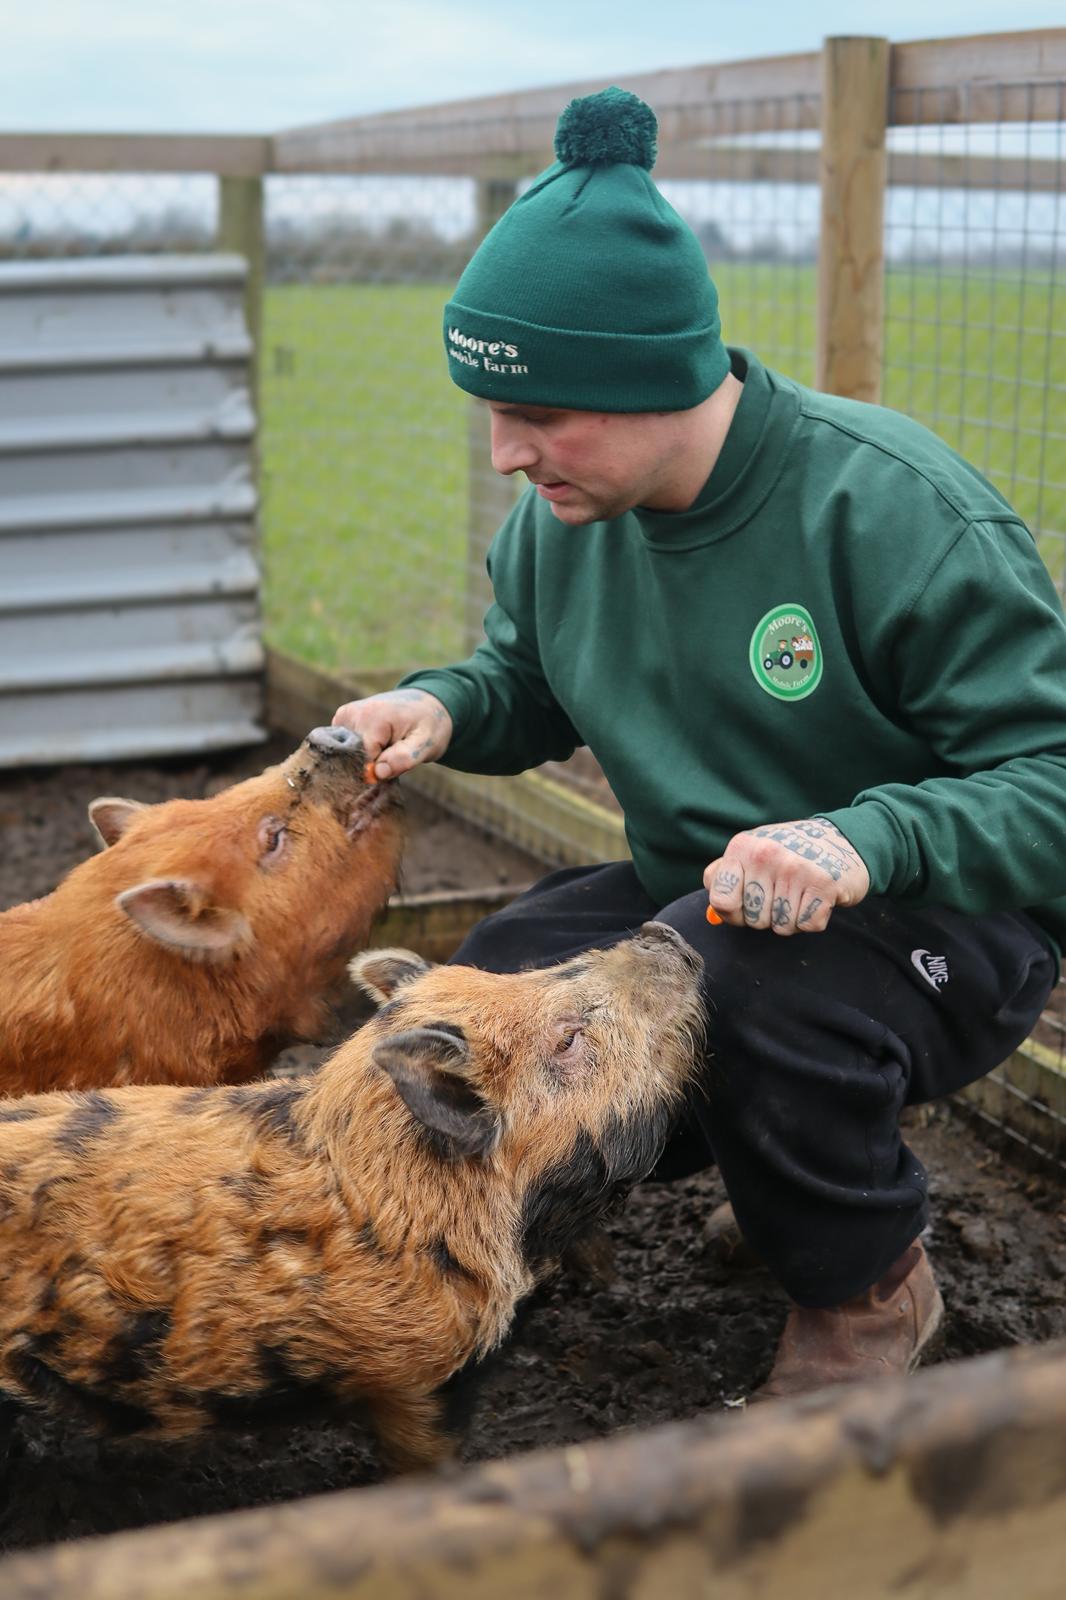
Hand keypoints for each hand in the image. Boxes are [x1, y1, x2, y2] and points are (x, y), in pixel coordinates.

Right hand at [332, 689, 452, 778]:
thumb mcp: (426, 744)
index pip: (363, 761)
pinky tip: (378, 744)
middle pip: (353, 759)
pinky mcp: (340, 722)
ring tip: (389, 746)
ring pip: (348, 757)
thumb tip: (377, 773)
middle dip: (372, 765)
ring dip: (367, 760)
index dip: (379, 771)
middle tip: (395, 753)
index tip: (396, 762)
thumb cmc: (427, 725)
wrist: (424, 705)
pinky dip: (361, 753)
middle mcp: (350, 715)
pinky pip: (346, 750)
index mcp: (370, 718)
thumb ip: (404, 759)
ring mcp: (342, 718)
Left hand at [704, 818, 869, 934]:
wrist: (845, 838)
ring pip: (781, 926)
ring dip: (791, 919)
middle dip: (767, 916)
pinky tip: (816, 899)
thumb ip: (725, 875)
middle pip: (753, 920)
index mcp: (742, 847)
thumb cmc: (791, 851)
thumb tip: (714, 909)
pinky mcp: (824, 884)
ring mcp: (796, 868)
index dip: (733, 913)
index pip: (720, 900)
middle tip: (782, 895)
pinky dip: (812, 920)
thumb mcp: (753, 851)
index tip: (746, 905)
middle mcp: (766, 855)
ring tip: (800, 895)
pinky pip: (807, 925)